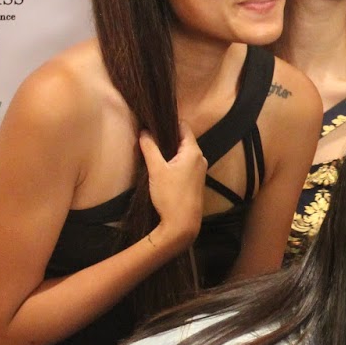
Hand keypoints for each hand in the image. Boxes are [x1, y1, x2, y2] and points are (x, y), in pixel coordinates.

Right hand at [139, 125, 206, 253]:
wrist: (182, 224)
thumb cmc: (170, 196)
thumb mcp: (156, 169)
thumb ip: (150, 148)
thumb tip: (144, 132)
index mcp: (193, 152)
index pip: (184, 127)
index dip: (169, 122)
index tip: (155, 120)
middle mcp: (200, 158)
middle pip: (183, 140)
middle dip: (167, 136)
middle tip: (149, 134)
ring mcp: (199, 170)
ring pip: (183, 153)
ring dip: (169, 150)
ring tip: (152, 148)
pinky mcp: (195, 181)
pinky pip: (185, 164)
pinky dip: (174, 161)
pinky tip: (162, 165)